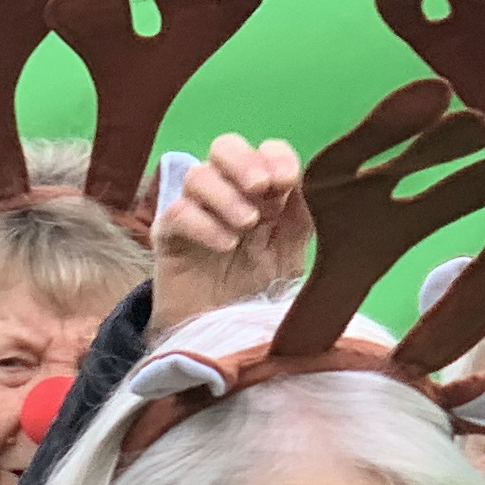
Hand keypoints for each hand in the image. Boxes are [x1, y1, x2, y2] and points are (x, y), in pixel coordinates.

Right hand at [152, 134, 311, 328]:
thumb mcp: (293, 254)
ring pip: (198, 176)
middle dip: (244, 162)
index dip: (275, 156)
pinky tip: (224, 245)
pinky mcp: (168, 236)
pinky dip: (202, 223)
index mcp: (262, 192)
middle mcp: (228, 192)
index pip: (265, 151)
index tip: (288, 180)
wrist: (223, 338)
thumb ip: (303, 217)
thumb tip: (315, 183)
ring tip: (246, 227)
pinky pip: (176, 212)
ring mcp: (195, 211)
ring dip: (226, 196)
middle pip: (225, 147)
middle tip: (261, 188)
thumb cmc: (259, 292)